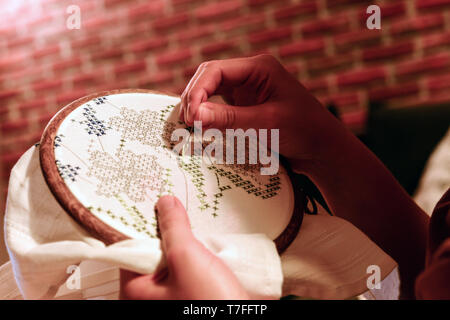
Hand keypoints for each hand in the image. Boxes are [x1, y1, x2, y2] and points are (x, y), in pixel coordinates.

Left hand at [120, 195, 248, 299]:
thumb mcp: (187, 258)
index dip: (144, 225)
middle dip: (170, 235)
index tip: (156, 206)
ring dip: (186, 244)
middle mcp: (150, 298)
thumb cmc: (210, 305)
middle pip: (153, 252)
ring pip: (174, 260)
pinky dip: (197, 256)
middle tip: (180, 216)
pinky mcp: (191, 296)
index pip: (131, 248)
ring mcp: (171, 298)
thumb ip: (173, 228)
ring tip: (197, 231)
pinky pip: (188, 269)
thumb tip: (165, 205)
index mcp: (135, 293)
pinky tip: (207, 248)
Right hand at [180, 54, 338, 168]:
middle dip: (194, 98)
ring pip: (211, 92)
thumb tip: (194, 116)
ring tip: (189, 126)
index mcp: (259, 68)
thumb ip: (230, 119)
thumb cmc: (304, 130)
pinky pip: (219, 106)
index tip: (190, 117)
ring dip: (198, 106)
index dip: (197, 91)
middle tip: (186, 123)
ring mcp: (247, 90)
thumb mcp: (267, 124)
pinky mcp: (245, 106)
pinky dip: (208, 115)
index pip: (216, 71)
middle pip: (209, 78)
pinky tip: (200, 127)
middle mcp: (250, 75)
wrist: (322, 149)